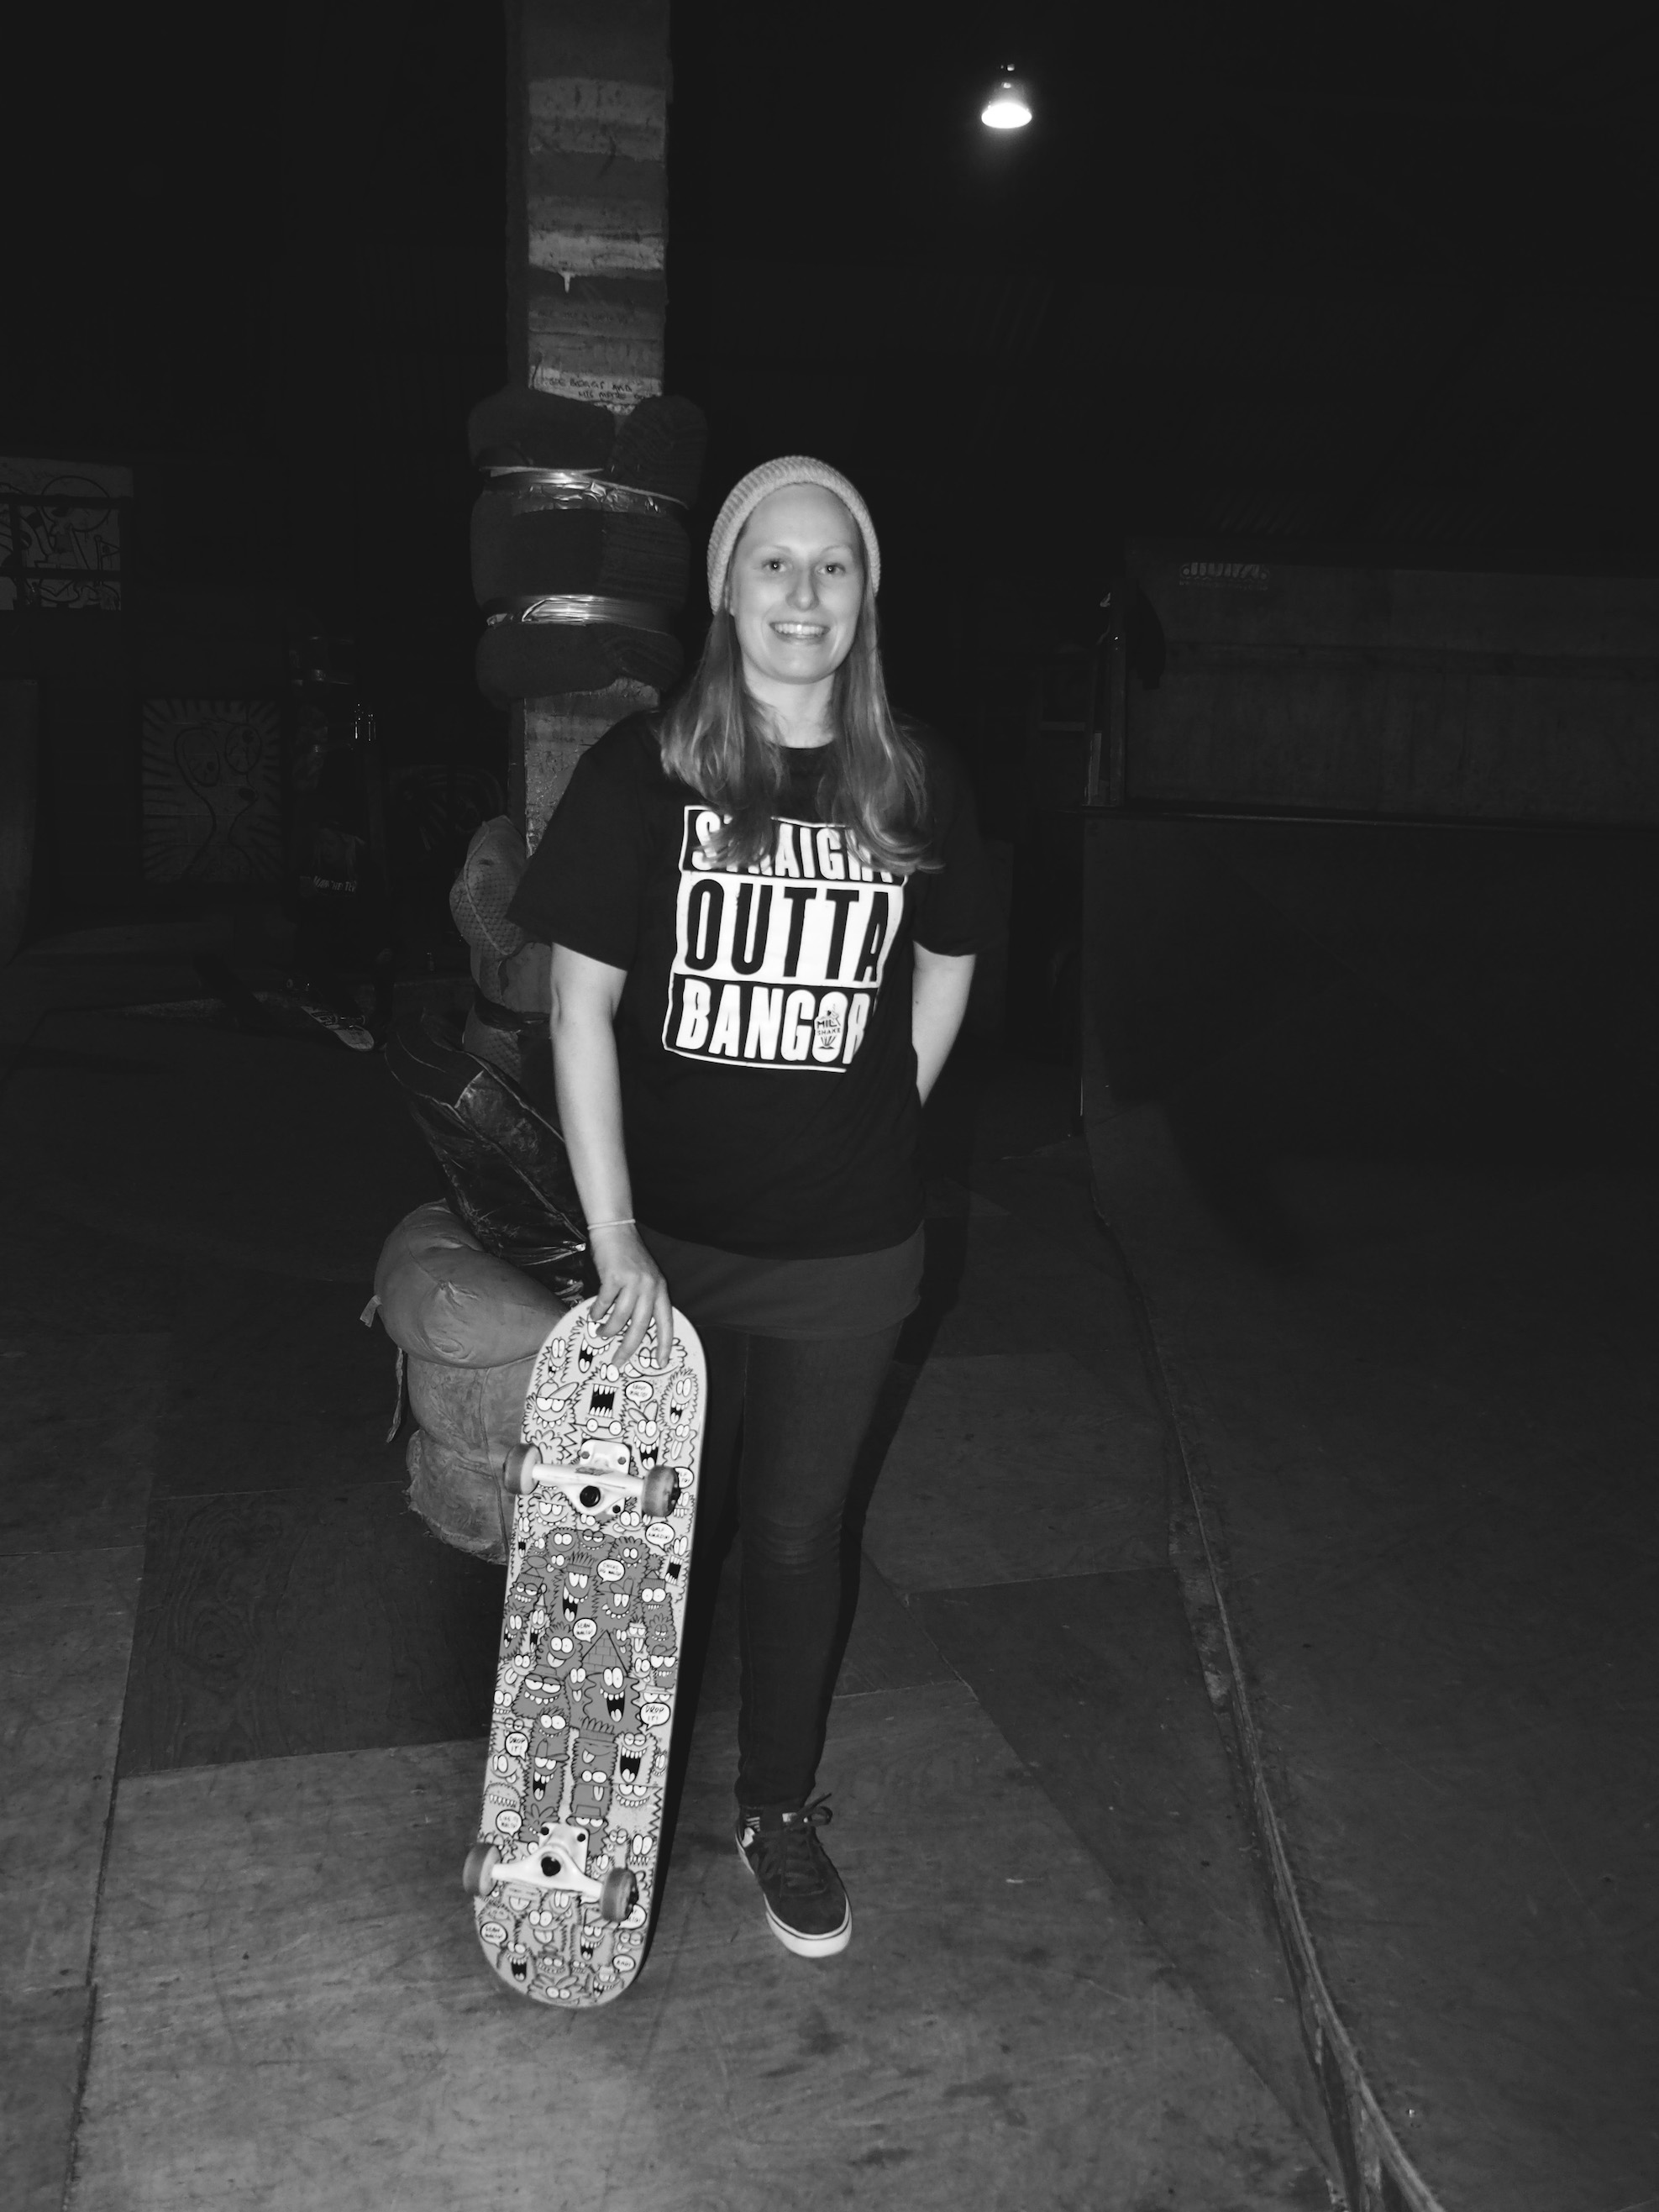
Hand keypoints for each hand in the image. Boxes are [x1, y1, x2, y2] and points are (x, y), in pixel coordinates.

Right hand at [587, 1223, 673, 1367]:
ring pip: (620, 1318)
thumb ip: (645, 1300)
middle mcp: (650, 1287)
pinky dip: (597, 1313)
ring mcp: (633, 1282)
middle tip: (618, 1362)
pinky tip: (594, 1315)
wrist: (616, 1231)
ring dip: (608, 1330)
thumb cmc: (629, 1256)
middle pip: (640, 1327)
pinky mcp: (614, 1277)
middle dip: (628, 1349)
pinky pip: (604, 1304)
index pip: (666, 1322)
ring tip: (601, 1333)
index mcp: (661, 1289)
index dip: (664, 1345)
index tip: (660, 1363)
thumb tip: (633, 1329)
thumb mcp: (647, 1277)